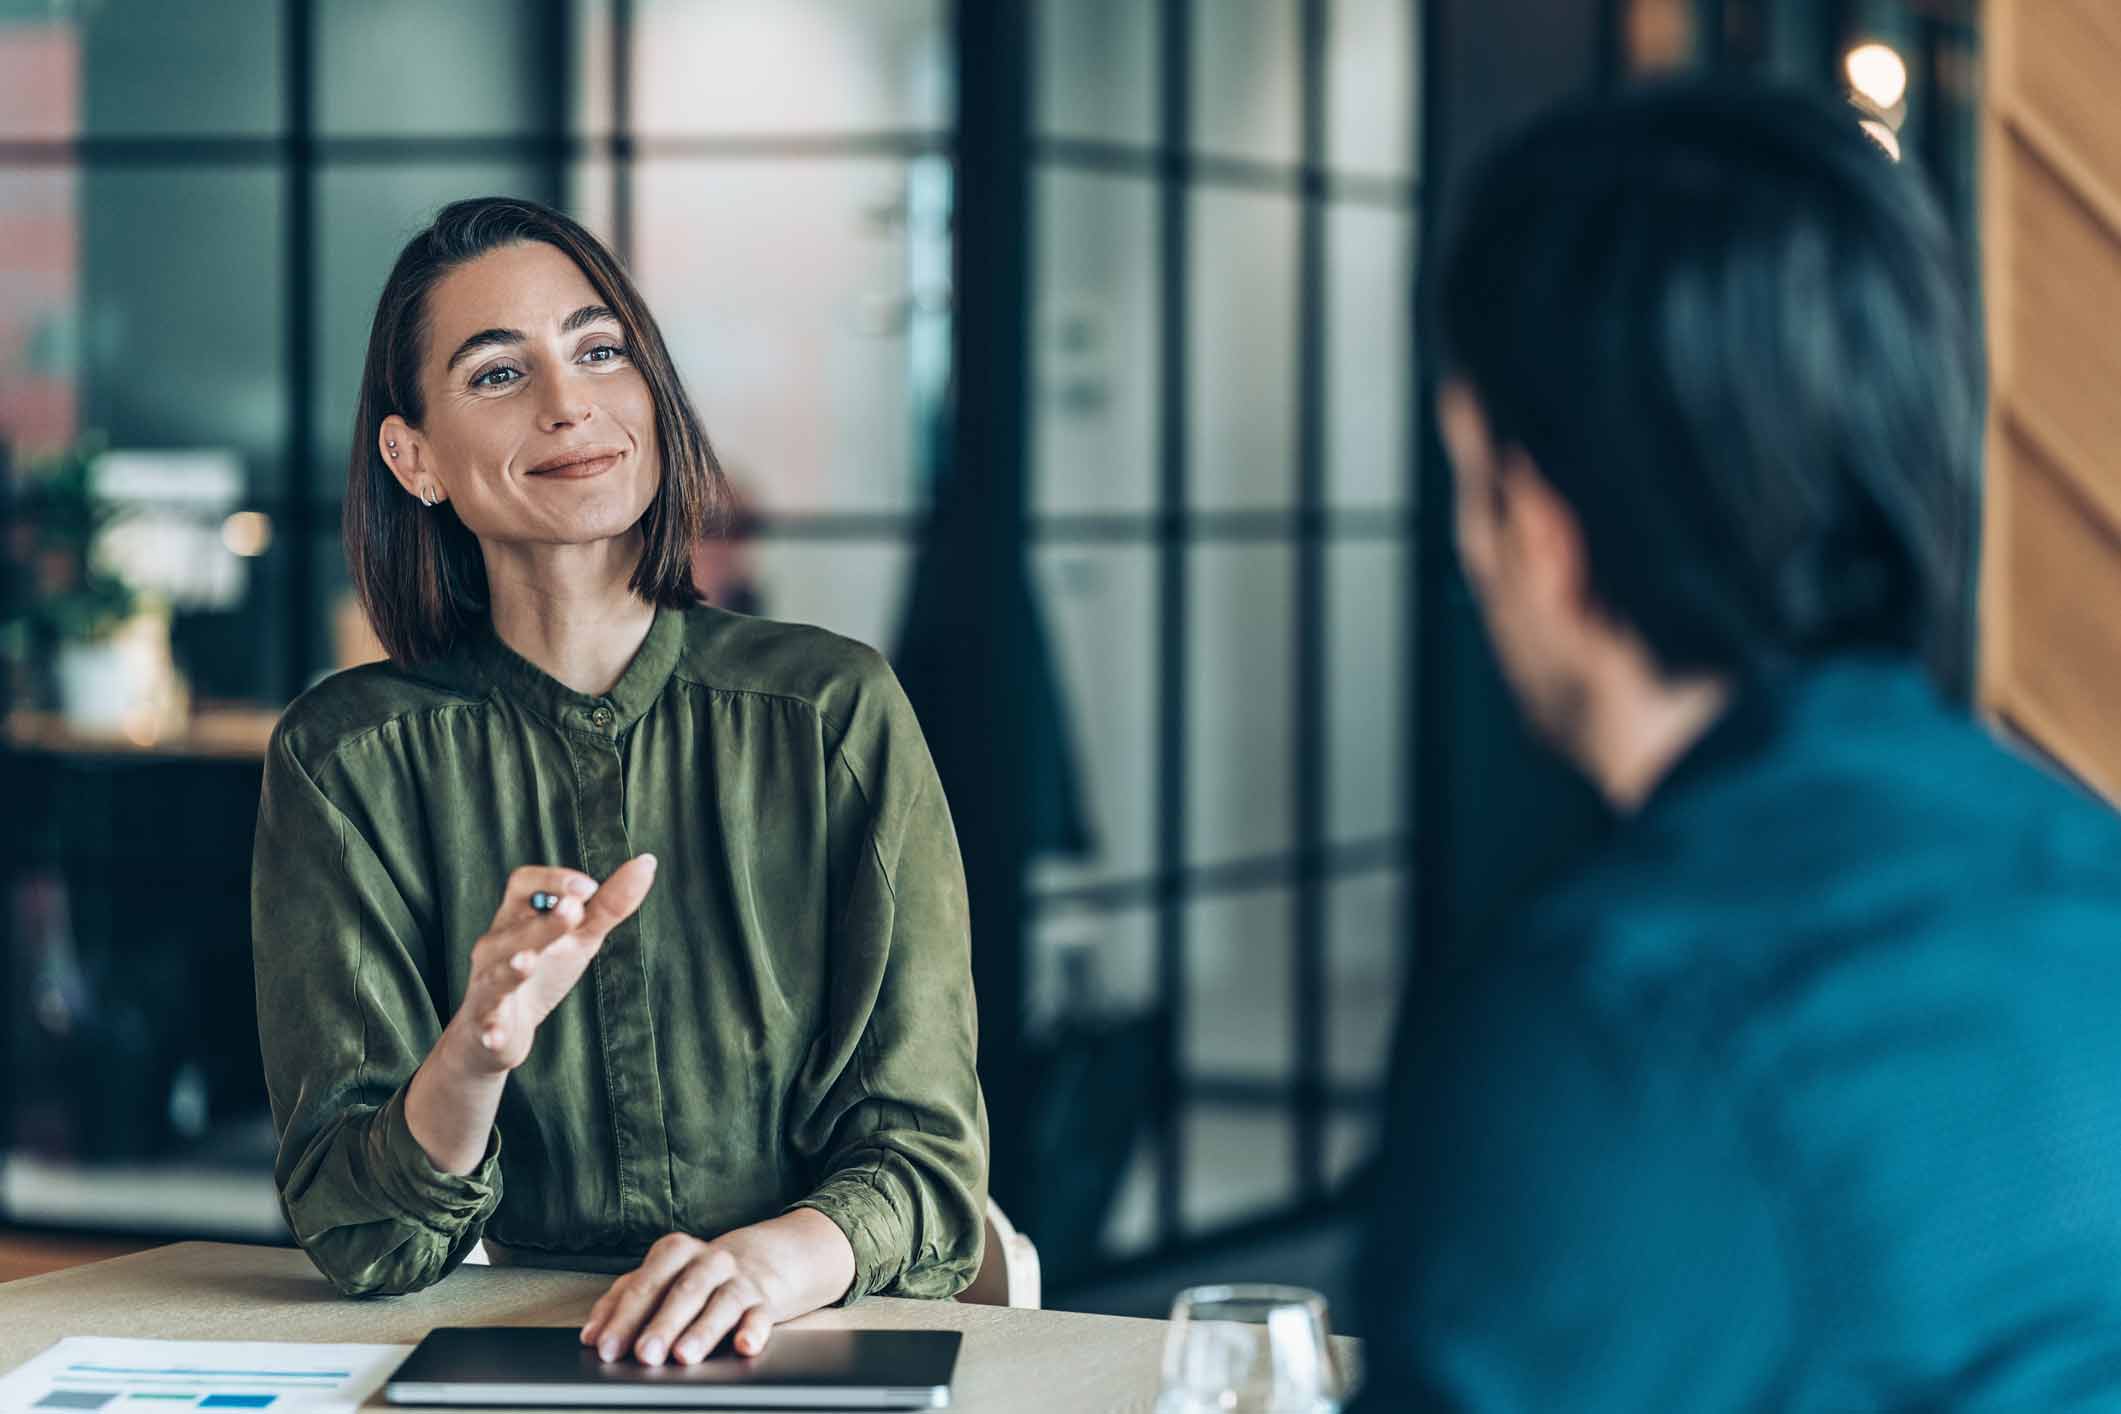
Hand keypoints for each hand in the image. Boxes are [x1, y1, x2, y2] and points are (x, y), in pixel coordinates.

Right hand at [449, 855, 657, 1073]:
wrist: (502, 1028)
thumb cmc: (544, 970)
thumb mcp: (580, 936)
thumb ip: (611, 903)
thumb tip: (647, 861)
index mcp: (518, 917)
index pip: (523, 884)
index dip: (553, 880)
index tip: (589, 887)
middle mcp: (497, 945)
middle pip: (515, 927)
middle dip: (544, 922)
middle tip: (574, 912)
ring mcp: (489, 983)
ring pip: (496, 972)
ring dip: (512, 966)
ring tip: (527, 961)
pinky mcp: (486, 1021)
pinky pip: (486, 1023)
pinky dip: (490, 1029)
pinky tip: (496, 1036)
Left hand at [579, 1211, 856, 1365]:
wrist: (757, 1263)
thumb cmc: (692, 1279)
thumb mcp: (657, 1279)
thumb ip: (621, 1302)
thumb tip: (591, 1337)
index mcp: (675, 1252)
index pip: (646, 1284)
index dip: (624, 1317)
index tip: (607, 1348)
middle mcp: (709, 1261)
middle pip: (684, 1291)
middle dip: (662, 1324)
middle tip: (645, 1355)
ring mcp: (739, 1281)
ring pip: (721, 1303)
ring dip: (702, 1330)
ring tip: (684, 1356)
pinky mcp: (764, 1302)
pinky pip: (761, 1316)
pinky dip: (753, 1331)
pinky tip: (745, 1346)